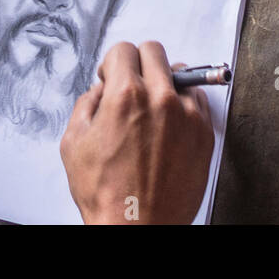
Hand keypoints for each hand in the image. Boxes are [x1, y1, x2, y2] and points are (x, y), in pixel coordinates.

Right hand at [60, 41, 214, 224]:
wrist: (138, 228)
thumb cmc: (107, 195)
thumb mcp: (74, 144)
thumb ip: (86, 104)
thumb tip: (100, 90)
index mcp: (125, 96)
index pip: (124, 49)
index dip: (112, 63)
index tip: (112, 77)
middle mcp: (160, 99)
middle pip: (154, 51)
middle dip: (137, 64)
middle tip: (131, 86)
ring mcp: (187, 115)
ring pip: (180, 72)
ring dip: (165, 82)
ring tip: (153, 107)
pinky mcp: (205, 133)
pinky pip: (198, 100)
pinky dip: (184, 104)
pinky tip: (169, 124)